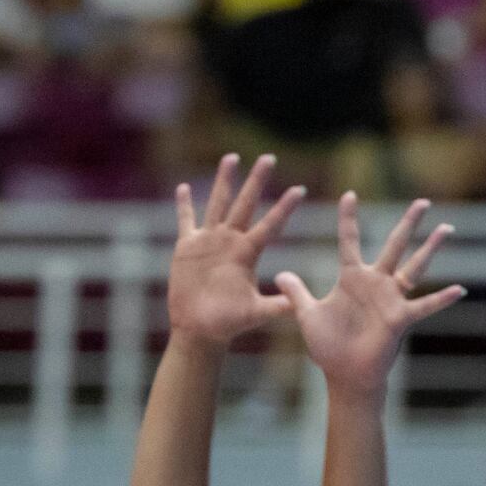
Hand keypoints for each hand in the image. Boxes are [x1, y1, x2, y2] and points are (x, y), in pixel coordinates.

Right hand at [167, 153, 304, 346]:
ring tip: (232, 158)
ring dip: (224, 181)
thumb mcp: (255, 314)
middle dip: (256, 181)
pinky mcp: (188, 248)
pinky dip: (184, 205)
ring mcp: (209, 241)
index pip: (270, 225)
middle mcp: (231, 241)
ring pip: (218, 204)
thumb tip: (298, 306)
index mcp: (248, 253)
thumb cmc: (228, 323)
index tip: (300, 189)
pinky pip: (186, 221)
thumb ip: (275, 306)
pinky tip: (184, 188)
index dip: (284, 208)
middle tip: (269, 157)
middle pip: (246, 204)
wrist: (200, 329)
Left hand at [276, 193, 463, 402]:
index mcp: (351, 278)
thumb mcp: (308, 315)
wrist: (344, 374)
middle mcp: (375, 282)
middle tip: (422, 201)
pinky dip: (440, 299)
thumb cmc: (328, 346)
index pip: (350, 241)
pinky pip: (423, 306)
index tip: (350, 194)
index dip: (349, 219)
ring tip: (447, 227)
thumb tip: (279, 273)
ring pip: (414, 267)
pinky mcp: (399, 318)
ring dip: (430, 248)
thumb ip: (297, 292)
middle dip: (408, 223)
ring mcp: (390, 299)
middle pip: (394, 245)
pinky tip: (458, 289)